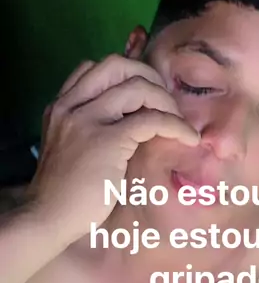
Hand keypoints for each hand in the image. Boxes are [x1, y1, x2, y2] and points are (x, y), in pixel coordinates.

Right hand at [27, 54, 199, 239]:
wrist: (47, 218)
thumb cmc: (64, 190)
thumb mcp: (73, 147)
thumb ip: (94, 127)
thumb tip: (136, 118)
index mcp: (61, 105)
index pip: (94, 67)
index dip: (126, 74)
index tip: (146, 94)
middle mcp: (71, 105)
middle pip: (117, 65)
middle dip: (149, 76)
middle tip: (166, 102)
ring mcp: (87, 120)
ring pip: (138, 87)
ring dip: (166, 101)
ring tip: (178, 122)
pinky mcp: (107, 140)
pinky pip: (152, 120)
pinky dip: (176, 125)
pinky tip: (188, 138)